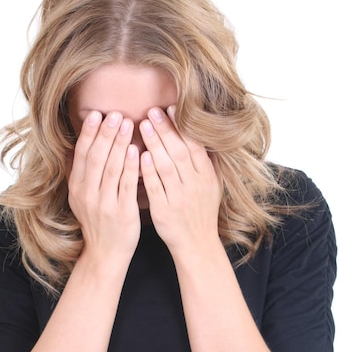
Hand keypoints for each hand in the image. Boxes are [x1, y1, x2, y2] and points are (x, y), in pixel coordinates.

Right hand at [67, 110, 140, 261]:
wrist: (105, 253)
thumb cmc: (98, 222)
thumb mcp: (82, 198)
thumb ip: (81, 174)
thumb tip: (78, 146)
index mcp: (77, 188)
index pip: (81, 155)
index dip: (89, 134)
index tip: (96, 114)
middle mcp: (87, 194)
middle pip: (96, 158)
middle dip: (105, 133)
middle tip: (114, 113)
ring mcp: (104, 204)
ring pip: (111, 169)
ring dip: (119, 144)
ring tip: (127, 124)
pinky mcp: (122, 212)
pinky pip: (126, 186)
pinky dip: (131, 167)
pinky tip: (136, 151)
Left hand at [139, 106, 221, 254]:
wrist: (197, 243)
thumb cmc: (202, 211)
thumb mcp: (213, 186)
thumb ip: (209, 162)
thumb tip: (206, 135)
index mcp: (206, 175)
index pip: (194, 145)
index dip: (182, 126)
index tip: (170, 108)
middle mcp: (194, 184)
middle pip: (179, 151)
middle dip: (165, 129)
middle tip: (151, 111)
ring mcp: (179, 197)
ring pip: (166, 166)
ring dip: (154, 144)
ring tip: (142, 126)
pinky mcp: (164, 209)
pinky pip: (156, 186)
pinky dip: (148, 170)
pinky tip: (139, 155)